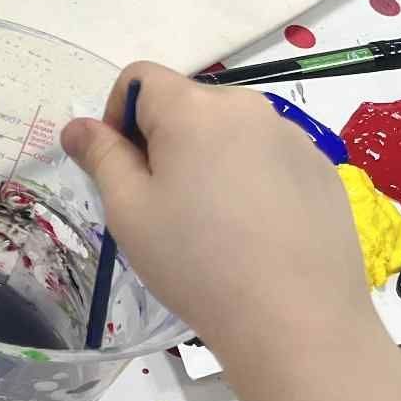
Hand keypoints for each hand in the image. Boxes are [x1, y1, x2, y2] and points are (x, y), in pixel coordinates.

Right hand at [59, 64, 377, 364]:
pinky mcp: (322, 172)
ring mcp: (293, 139)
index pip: (139, 78)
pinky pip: (270, 159)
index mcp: (193, 109)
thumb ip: (101, 157)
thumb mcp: (129, 211)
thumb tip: (79, 126)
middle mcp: (248, 108)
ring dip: (210, 161)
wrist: (299, 322)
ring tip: (214, 227)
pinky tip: (256, 236)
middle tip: (164, 207)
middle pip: (188, 105)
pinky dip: (252, 182)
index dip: (118, 117)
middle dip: (165, 142)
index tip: (124, 172)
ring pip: (231, 134)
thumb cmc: (198, 263)